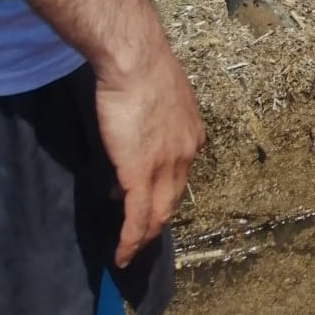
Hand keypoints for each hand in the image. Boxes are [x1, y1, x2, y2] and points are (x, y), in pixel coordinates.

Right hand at [96, 45, 204, 267]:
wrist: (136, 61)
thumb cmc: (143, 68)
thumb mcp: (157, 97)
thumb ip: (152, 120)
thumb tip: (134, 139)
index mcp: (192, 134)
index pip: (180, 172)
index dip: (164, 190)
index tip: (146, 198)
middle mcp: (187, 153)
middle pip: (174, 198)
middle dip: (158, 220)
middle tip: (143, 237)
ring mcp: (166, 165)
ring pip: (158, 213)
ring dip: (143, 237)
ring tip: (130, 254)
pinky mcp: (140, 173)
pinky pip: (137, 215)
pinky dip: (130, 238)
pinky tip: (122, 254)